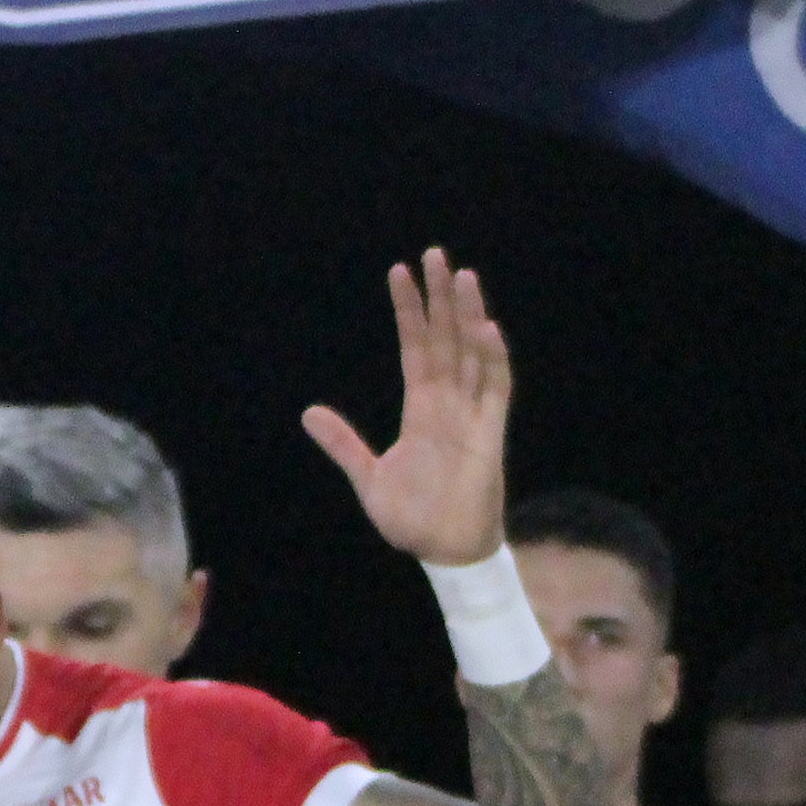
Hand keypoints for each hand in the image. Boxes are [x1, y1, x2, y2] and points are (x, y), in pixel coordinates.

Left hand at [300, 249, 514, 571]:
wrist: (442, 551)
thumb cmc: (412, 516)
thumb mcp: (367, 476)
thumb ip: (343, 443)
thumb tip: (310, 413)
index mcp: (421, 409)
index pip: (416, 348)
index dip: (409, 312)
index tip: (400, 273)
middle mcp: (449, 403)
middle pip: (446, 338)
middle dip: (440, 298)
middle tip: (435, 254)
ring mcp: (472, 414)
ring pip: (473, 352)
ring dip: (468, 315)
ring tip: (462, 276)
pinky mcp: (489, 433)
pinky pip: (495, 388)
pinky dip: (493, 358)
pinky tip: (484, 328)